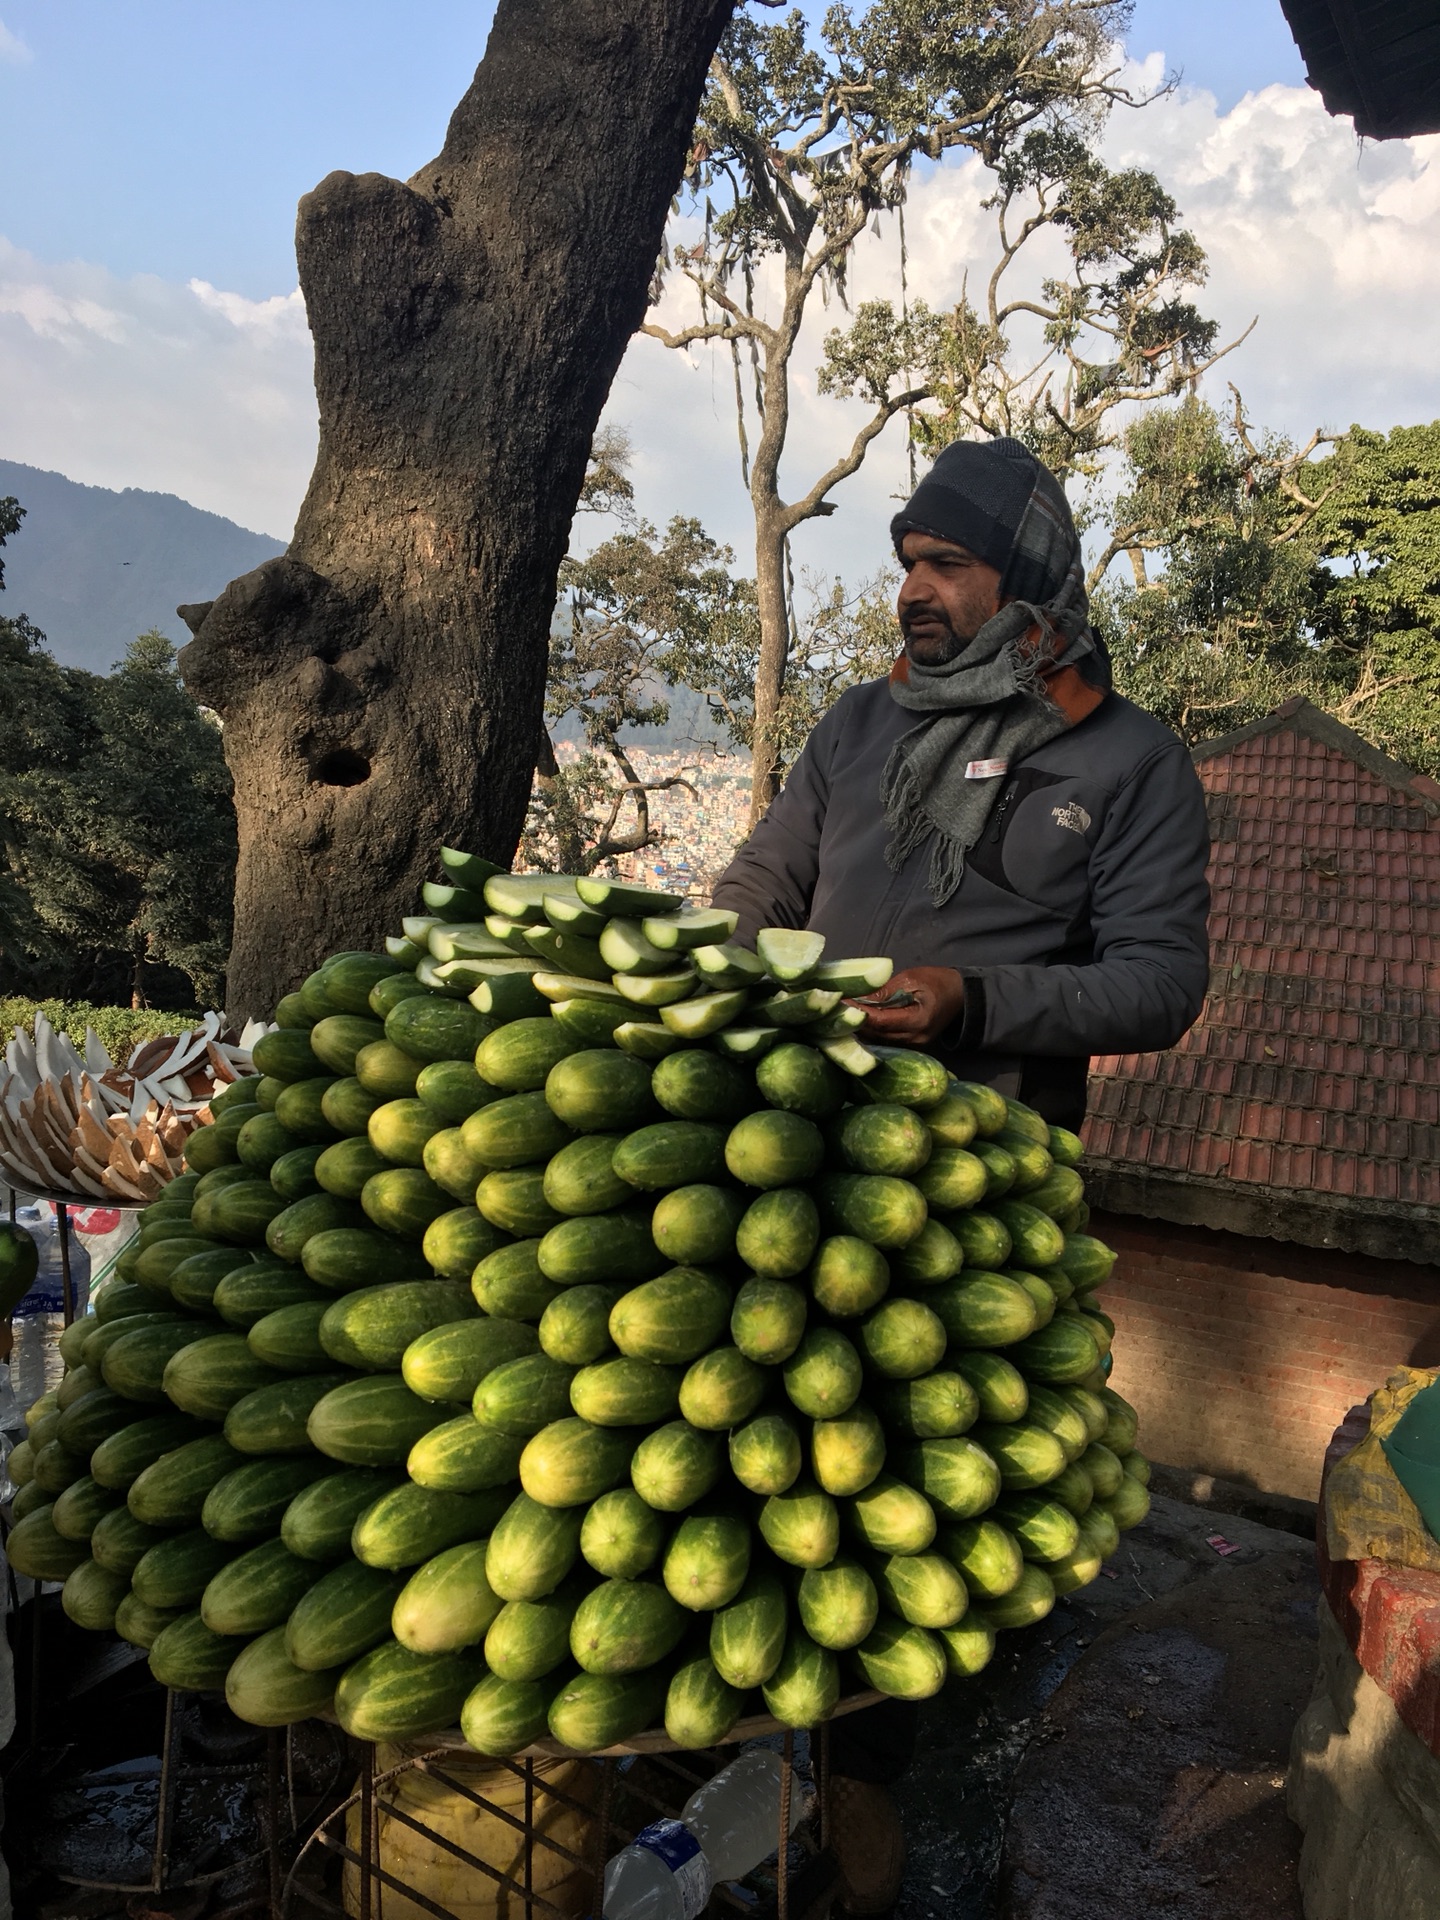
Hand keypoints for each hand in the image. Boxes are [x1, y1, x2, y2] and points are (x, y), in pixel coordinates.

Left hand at [850, 966, 964, 1047]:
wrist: (960, 996)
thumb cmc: (937, 982)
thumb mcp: (910, 979)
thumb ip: (884, 992)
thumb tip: (856, 998)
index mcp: (918, 1021)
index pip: (880, 1021)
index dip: (858, 1013)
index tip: (839, 1003)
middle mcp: (915, 1039)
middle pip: (876, 1034)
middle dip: (854, 1022)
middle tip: (833, 1008)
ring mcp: (913, 1046)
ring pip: (878, 1039)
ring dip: (860, 1028)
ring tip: (841, 1014)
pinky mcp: (910, 1046)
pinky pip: (885, 1040)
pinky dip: (870, 1030)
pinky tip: (857, 1021)